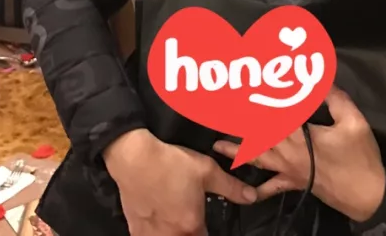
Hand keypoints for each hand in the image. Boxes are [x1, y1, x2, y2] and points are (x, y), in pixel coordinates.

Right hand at [104, 129, 257, 234]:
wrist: (134, 158)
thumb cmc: (170, 164)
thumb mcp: (207, 170)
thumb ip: (231, 187)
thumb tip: (251, 196)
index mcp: (190, 225)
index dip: (208, 231)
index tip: (205, 224)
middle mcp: (171, 234)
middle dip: (191, 233)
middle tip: (191, 221)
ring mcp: (151, 234)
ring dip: (172, 234)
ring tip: (175, 223)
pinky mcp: (135, 228)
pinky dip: (154, 233)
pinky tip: (157, 223)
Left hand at [212, 88, 384, 222]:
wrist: (367, 195)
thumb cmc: (360, 157)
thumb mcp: (353, 120)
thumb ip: (335, 97)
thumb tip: (320, 78)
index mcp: (299, 133)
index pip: (273, 111)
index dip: (259, 97)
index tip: (243, 85)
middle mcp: (287, 151)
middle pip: (258, 133)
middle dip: (239, 122)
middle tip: (220, 111)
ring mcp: (288, 169)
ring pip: (257, 158)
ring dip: (236, 151)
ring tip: (217, 146)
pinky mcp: (294, 183)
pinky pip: (272, 187)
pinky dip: (258, 189)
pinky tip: (246, 192)